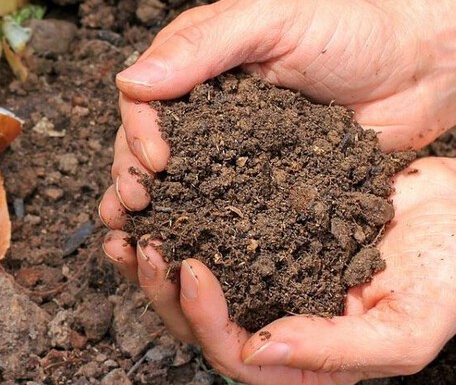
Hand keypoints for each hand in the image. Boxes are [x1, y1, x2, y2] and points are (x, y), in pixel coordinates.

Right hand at [99, 0, 455, 227]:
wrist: (418, 71)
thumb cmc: (349, 32)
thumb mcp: (271, 20)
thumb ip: (202, 45)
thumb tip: (130, 81)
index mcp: (195, 63)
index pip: (143, 98)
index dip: (138, 130)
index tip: (155, 160)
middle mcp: (204, 108)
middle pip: (147, 143)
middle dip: (132, 174)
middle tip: (137, 204)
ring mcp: (230, 148)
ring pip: (175, 180)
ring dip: (151, 208)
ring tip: (136, 237)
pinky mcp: (259, 183)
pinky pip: (220, 205)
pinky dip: (195, 227)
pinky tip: (180, 249)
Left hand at [103, 157, 455, 383]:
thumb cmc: (449, 274)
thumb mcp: (406, 326)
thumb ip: (335, 349)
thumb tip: (256, 349)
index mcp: (305, 356)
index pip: (235, 355)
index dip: (203, 318)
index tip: (189, 268)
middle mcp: (276, 318)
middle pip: (199, 321)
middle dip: (161, 288)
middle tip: (140, 244)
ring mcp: (266, 274)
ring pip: (192, 279)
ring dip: (154, 256)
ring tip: (126, 223)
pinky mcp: (260, 231)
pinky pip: (208, 230)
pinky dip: (178, 216)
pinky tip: (159, 194)